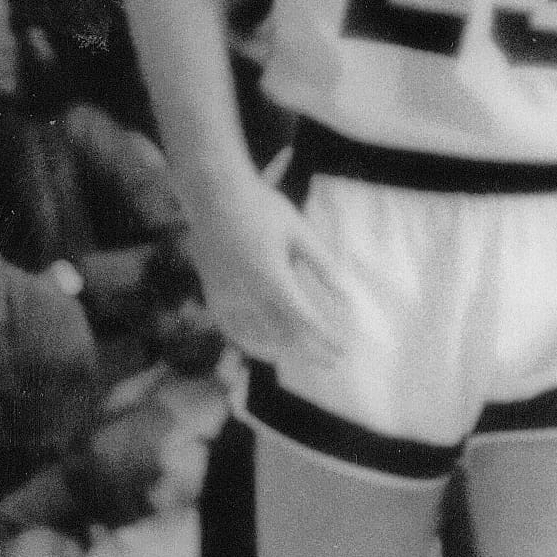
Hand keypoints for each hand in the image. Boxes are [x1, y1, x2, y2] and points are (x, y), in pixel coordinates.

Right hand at [185, 172, 347, 367]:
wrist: (214, 194)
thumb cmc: (261, 207)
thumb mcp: (300, 231)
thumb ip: (322, 264)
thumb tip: (344, 292)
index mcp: (273, 278)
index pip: (304, 319)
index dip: (324, 338)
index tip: (342, 350)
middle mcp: (248, 293)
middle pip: (283, 334)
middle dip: (310, 351)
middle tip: (331, 361)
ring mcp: (227, 296)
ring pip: (257, 336)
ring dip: (283, 350)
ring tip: (303, 356)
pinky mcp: (212, 293)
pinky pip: (230, 328)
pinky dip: (248, 342)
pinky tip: (262, 349)